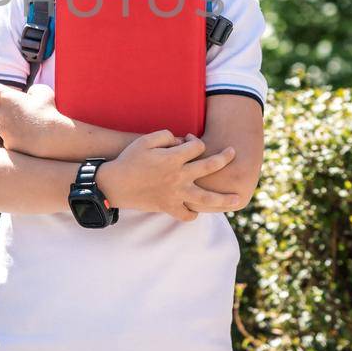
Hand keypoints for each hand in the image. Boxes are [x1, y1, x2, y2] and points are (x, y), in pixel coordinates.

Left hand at [0, 80, 73, 155]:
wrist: (53, 137)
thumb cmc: (49, 112)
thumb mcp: (43, 92)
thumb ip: (32, 90)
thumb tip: (30, 95)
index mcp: (7, 98)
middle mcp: (1, 113)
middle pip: (2, 110)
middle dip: (11, 111)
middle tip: (29, 115)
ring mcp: (3, 130)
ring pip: (5, 126)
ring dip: (13, 126)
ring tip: (32, 128)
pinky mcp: (8, 144)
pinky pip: (10, 139)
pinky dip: (18, 139)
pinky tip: (31, 139)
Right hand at [96, 131, 241, 221]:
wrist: (113, 185)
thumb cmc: (129, 160)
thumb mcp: (145, 140)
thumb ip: (166, 135)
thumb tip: (181, 140)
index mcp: (173, 158)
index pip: (197, 146)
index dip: (196, 141)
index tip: (189, 142)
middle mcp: (178, 176)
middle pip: (209, 166)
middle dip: (224, 158)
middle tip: (233, 153)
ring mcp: (175, 194)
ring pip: (206, 198)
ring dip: (224, 199)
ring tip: (238, 199)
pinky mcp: (168, 207)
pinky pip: (187, 215)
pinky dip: (193, 214)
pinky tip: (197, 209)